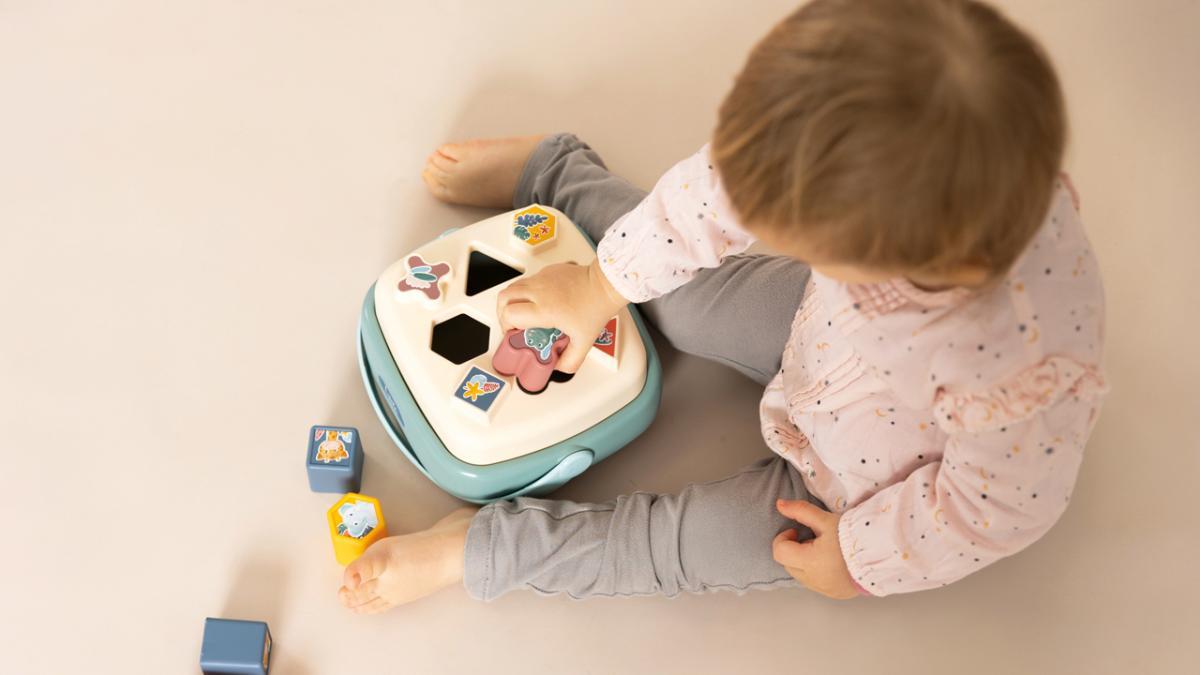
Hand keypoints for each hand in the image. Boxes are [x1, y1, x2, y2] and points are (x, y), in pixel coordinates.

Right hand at [497, 258, 626, 372]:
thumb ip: (570, 361)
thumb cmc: (596, 307)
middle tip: (512, 323)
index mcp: (545, 309)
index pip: (509, 314)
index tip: (515, 333)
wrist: (606, 285)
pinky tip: (538, 302)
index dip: (506, 326)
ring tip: (522, 313)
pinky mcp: (547, 271)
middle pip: (503, 298)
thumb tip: (557, 367)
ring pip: (512, 287)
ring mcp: (542, 278)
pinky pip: (527, 281)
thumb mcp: (584, 342)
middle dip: (502, 313)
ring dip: (511, 301)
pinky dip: (526, 292)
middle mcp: (539, 291)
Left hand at [772, 499, 861, 599]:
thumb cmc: (853, 535)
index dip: (784, 538)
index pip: (779, 551)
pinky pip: (816, 584)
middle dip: (794, 551)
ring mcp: (824, 589)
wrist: (883, 554)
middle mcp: (814, 580)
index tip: (797, 531)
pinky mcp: (835, 594)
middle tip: (813, 540)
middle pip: (788, 565)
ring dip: (805, 563)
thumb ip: (800, 511)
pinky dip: (817, 573)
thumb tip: (779, 504)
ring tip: (824, 551)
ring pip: (801, 576)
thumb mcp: (825, 519)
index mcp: (810, 561)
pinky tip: (832, 562)